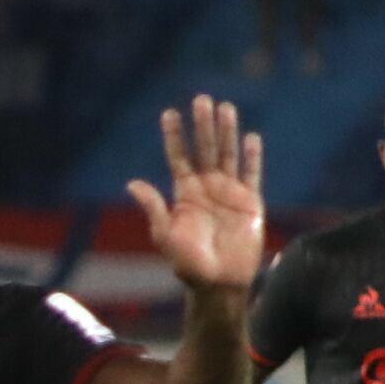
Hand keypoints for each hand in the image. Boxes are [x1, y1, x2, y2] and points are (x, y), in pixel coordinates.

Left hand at [127, 95, 265, 293]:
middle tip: (201, 100)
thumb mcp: (165, 235)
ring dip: (226, 132)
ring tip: (225, 108)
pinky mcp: (250, 202)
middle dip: (202, 125)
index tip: (169, 113)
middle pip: (204, 149)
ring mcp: (229, 193)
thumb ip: (153, 208)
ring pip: (227, 155)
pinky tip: (250, 137)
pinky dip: (252, 157)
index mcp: (185, 194)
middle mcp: (207, 188)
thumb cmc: (188, 264)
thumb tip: (132, 183)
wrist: (219, 283)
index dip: (174, 136)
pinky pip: (252, 174)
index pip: (178, 157)